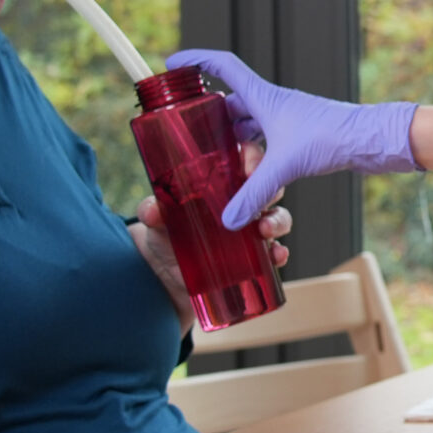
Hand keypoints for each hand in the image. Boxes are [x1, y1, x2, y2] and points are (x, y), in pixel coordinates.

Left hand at [136, 141, 292, 324]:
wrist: (167, 276)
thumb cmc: (166, 235)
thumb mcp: (157, 220)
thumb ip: (152, 210)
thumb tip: (152, 211)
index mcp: (221, 183)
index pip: (243, 160)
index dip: (251, 156)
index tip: (248, 163)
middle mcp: (243, 202)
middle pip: (268, 185)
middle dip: (271, 188)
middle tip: (263, 195)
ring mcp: (252, 229)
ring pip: (278, 217)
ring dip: (278, 221)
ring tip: (266, 230)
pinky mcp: (255, 257)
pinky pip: (275, 252)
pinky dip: (279, 253)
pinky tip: (275, 256)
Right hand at [164, 49, 419, 228]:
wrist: (369, 140)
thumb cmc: (330, 137)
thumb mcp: (285, 166)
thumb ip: (254, 193)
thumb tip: (228, 219)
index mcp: (264, 96)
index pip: (222, 65)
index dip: (196, 60)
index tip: (173, 63)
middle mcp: (273, 103)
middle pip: (231, 102)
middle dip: (210, 118)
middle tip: (190, 135)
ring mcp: (286, 118)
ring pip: (248, 124)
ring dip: (232, 139)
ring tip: (216, 160)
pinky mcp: (298, 135)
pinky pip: (265, 139)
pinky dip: (253, 152)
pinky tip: (250, 172)